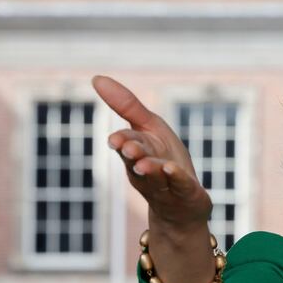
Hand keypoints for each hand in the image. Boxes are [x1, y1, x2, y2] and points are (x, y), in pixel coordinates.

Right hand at [93, 75, 211, 230]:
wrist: (182, 205)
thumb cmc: (163, 159)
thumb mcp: (150, 127)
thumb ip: (127, 106)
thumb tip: (96, 77)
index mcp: (138, 153)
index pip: (128, 145)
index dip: (123, 142)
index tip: (115, 140)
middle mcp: (147, 171)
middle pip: (138, 161)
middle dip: (133, 155)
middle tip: (129, 149)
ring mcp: (165, 185)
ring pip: (156, 177)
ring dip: (151, 170)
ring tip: (146, 164)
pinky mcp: (186, 193)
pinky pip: (180, 185)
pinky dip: (176, 178)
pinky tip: (173, 169)